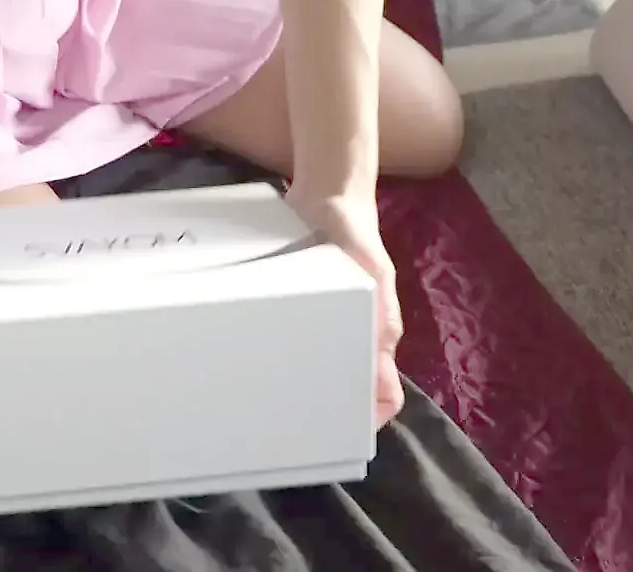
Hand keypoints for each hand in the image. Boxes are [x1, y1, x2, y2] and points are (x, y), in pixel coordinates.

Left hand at [288, 188, 405, 429]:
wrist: (326, 196)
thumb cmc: (357, 236)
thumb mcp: (372, 275)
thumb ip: (379, 318)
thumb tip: (381, 375)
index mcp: (375, 336)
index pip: (383, 395)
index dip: (368, 420)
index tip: (339, 435)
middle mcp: (348, 335)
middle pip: (340, 386)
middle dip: (322, 407)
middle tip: (287, 423)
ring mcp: (320, 322)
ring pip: (310, 366)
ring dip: (293, 381)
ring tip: (264, 399)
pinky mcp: (293, 306)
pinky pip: (285, 336)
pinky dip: (273, 350)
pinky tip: (249, 360)